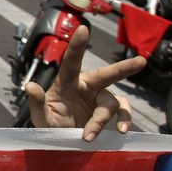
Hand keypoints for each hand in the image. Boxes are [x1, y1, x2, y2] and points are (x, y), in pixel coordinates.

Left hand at [27, 25, 144, 141]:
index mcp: (68, 83)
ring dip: (100, 120)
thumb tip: (30, 86)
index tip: (83, 28)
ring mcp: (100, 100)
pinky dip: (125, 121)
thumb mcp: (41, 116)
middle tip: (141, 62)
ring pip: (110, 104)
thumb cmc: (51, 124)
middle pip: (106, 75)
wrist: (62, 142)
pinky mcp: (110, 113)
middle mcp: (87, 87)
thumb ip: (37, 102)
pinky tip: (122, 131)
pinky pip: (123, 113)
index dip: (77, 45)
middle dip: (123, 68)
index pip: (72, 61)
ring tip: (88, 135)